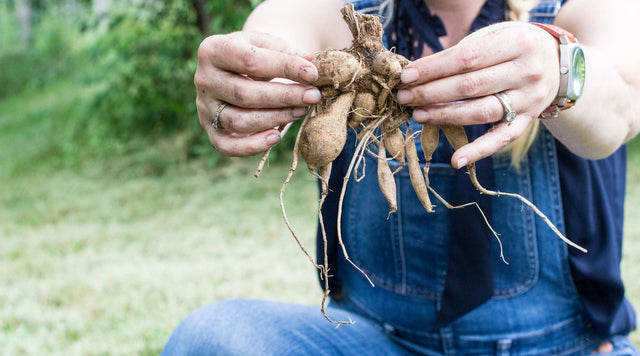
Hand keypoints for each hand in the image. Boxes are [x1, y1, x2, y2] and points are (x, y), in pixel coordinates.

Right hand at [195, 31, 320, 156]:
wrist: (238, 67)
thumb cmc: (259, 54)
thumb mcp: (271, 46)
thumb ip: (291, 54)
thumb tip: (319, 61)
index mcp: (214, 50)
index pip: (251, 60)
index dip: (284, 68)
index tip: (313, 73)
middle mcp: (203, 79)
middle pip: (244, 94)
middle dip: (284, 96)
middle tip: (313, 96)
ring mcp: (204, 107)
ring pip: (238, 121)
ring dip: (275, 118)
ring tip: (301, 110)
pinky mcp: (210, 129)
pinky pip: (228, 146)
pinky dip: (252, 146)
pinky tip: (277, 136)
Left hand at [396, 22, 559, 167]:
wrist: (560, 62)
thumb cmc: (515, 45)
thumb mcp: (497, 34)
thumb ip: (466, 50)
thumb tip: (420, 70)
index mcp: (518, 43)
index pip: (467, 58)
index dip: (434, 69)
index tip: (407, 76)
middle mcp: (528, 72)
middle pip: (470, 86)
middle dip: (431, 92)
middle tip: (404, 97)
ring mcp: (530, 100)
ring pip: (481, 112)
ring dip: (444, 116)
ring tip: (418, 115)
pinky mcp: (528, 121)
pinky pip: (501, 139)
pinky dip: (478, 151)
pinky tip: (456, 160)